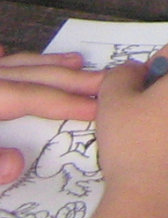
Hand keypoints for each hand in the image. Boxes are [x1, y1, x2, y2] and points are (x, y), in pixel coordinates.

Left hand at [0, 47, 100, 185]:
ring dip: (48, 63)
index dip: (67, 102)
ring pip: (17, 64)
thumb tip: (18, 164)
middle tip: (108, 79)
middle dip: (73, 77)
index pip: (33, 97)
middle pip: (33, 76)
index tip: (100, 108)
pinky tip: (6, 52)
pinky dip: (6, 59)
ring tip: (78, 60)